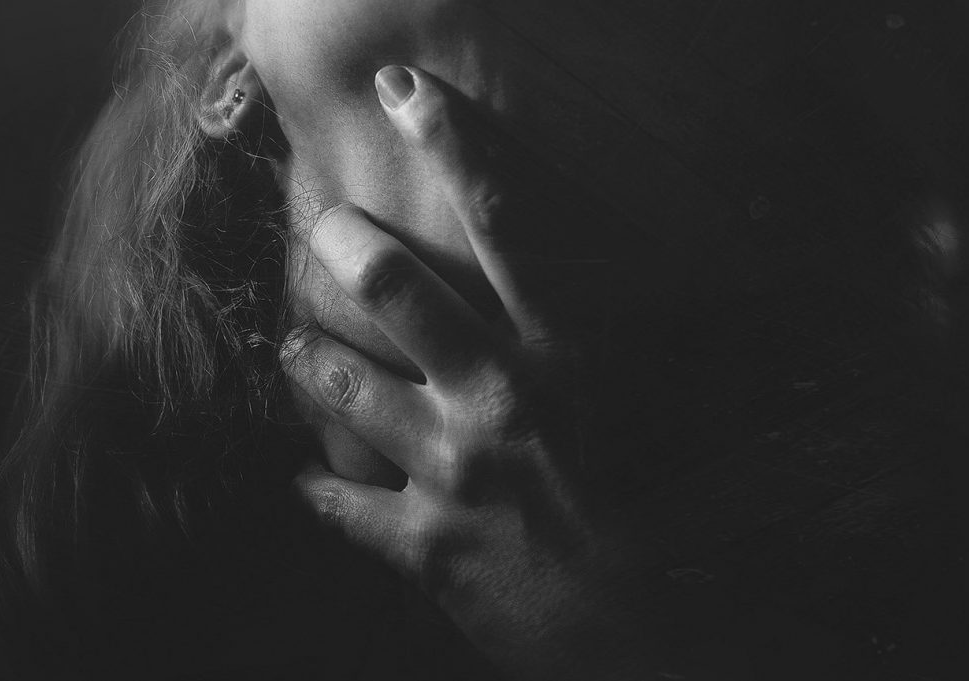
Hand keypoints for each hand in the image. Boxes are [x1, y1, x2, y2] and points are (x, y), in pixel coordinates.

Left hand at [286, 66, 644, 679]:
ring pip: (342, 388)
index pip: (504, 219)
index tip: (404, 95)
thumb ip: (650, 336)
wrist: (656, 638)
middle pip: (393, 289)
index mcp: (564, 352)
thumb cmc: (678, 514)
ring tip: (290, 343)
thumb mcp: (675, 408)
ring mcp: (452, 471)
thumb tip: (641, 275)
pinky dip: (321, 488)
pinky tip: (305, 479)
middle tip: (323, 230)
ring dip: (307, 358)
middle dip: (343, 246)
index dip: (452, 142)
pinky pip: (344, 506)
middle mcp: (497, 397)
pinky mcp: (424, 544)